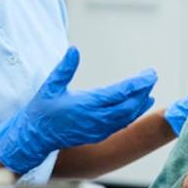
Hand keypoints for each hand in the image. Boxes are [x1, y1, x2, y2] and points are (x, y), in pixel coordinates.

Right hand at [0, 46, 157, 173]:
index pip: (119, 93)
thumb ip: (64, 68)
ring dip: (140, 103)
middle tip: (152, 76)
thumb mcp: (50, 86)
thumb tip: (74, 49)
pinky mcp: (97, 135)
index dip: (137, 84)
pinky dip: (133, 114)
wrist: (34, 138)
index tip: (150, 74)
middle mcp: (95, 119)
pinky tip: (140, 105)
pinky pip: (121, 125)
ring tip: (150, 89)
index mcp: (85, 105)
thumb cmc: (41, 110)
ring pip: (127, 117)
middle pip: (128, 105)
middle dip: (143, 91)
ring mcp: (98, 129)